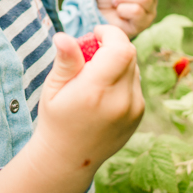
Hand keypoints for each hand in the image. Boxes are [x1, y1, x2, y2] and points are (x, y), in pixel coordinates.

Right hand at [33, 25, 144, 173]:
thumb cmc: (56, 119)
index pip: (121, 49)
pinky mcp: (139, 114)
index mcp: (96, 91)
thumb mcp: (53, 89)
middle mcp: (120, 100)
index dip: (110, 34)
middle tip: (92, 51)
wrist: (69, 159)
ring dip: (118, 61)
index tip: (95, 34)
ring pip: (134, 67)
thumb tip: (63, 36)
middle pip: (129, 54)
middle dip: (113, 45)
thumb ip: (65, 61)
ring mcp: (133, 109)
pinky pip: (136, 83)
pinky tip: (104, 90)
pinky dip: (123, 77)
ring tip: (95, 74)